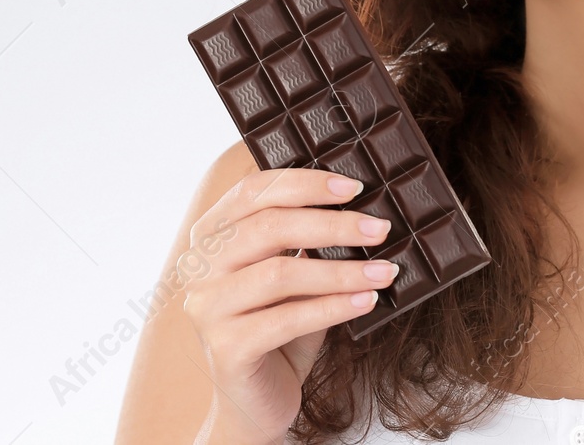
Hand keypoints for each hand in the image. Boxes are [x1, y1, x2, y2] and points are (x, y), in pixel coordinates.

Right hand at [180, 167, 400, 444]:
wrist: (257, 399)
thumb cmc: (280, 326)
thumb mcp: (293, 273)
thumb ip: (308, 238)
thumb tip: (364, 207)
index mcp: (211, 235)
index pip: (253, 191)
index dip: (306, 183)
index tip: (355, 187)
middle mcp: (199, 266)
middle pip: (268, 226)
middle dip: (333, 224)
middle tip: (380, 228)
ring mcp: (206, 308)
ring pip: (280, 272)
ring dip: (341, 270)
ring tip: (385, 270)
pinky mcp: (225, 348)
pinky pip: (286, 319)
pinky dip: (333, 308)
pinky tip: (367, 301)